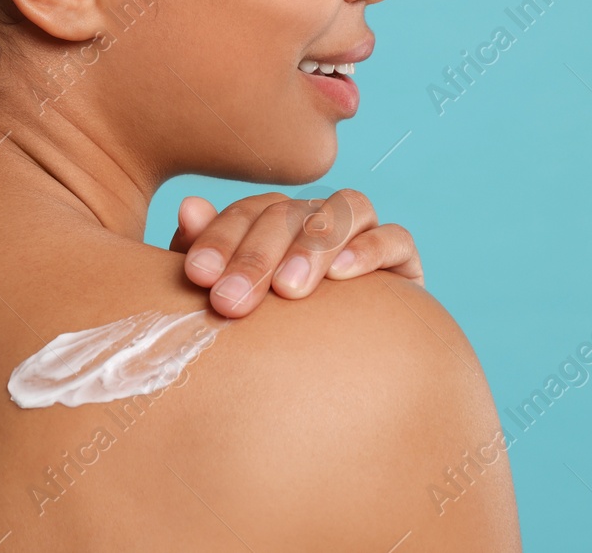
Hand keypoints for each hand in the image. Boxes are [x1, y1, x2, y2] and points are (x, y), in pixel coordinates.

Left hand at [169, 189, 423, 317]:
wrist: (342, 386)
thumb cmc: (267, 339)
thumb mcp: (229, 299)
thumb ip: (205, 256)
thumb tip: (188, 206)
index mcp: (272, 222)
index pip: (245, 214)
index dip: (218, 240)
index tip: (197, 277)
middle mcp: (316, 220)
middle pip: (289, 213)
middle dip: (256, 255)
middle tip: (231, 301)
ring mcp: (362, 234)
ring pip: (346, 209)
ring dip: (314, 245)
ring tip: (288, 290)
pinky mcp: (402, 260)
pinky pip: (395, 238)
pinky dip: (369, 249)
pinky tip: (343, 276)